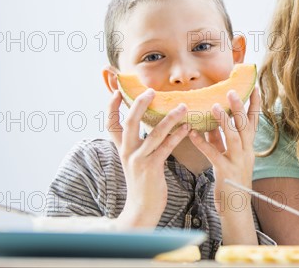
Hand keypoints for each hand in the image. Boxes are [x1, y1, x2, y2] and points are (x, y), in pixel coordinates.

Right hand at [106, 89, 189, 227]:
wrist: (142, 208)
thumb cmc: (144, 183)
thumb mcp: (135, 162)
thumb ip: (138, 145)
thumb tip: (148, 127)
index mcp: (122, 149)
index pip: (111, 125)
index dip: (112, 108)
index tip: (116, 91)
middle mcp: (127, 152)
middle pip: (129, 122)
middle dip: (139, 104)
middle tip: (151, 91)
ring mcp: (139, 160)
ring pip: (153, 133)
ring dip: (170, 118)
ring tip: (183, 106)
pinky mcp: (151, 168)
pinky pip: (166, 147)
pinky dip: (177, 135)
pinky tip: (187, 128)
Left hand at [189, 87, 259, 215]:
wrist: (237, 208)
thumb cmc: (231, 179)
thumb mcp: (227, 155)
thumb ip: (219, 138)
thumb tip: (210, 121)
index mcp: (249, 146)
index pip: (254, 121)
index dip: (254, 104)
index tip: (254, 87)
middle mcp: (247, 152)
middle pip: (245, 126)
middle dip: (240, 108)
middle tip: (232, 91)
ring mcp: (238, 162)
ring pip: (234, 138)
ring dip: (225, 121)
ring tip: (215, 107)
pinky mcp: (226, 172)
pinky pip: (214, 155)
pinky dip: (203, 143)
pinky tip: (193, 134)